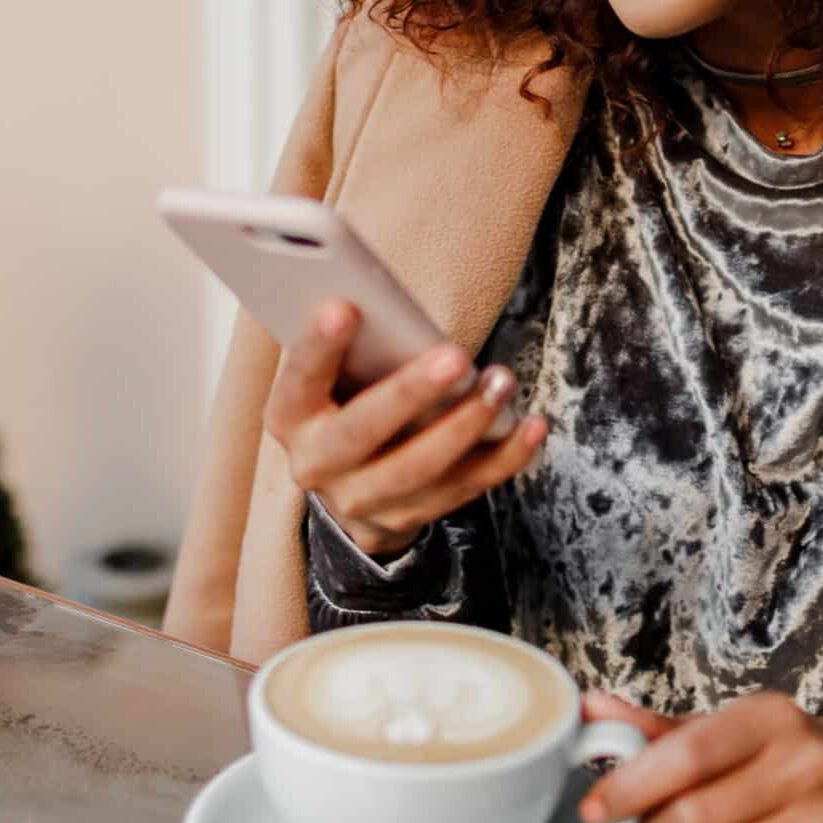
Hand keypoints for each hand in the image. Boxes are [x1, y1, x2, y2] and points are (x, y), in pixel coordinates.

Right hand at [265, 297, 545, 557]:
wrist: (347, 486)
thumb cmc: (345, 401)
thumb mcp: (331, 377)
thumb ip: (352, 349)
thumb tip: (389, 305)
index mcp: (290, 417)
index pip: (299, 380)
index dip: (319, 347)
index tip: (344, 306)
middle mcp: (317, 465)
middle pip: (362, 432)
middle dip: (410, 393)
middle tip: (455, 356)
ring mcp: (362, 500)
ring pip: (419, 468)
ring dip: (467, 423)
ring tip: (502, 382)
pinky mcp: (409, 517)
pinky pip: (463, 489)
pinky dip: (504, 458)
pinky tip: (533, 426)